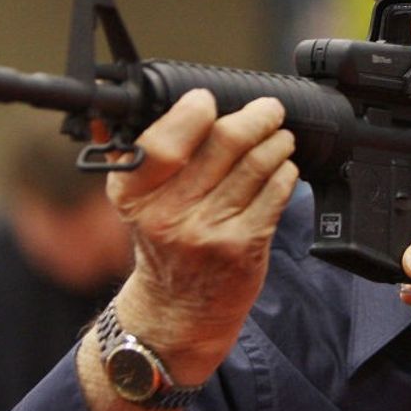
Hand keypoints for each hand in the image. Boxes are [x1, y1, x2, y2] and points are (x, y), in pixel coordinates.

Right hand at [106, 89, 298, 369]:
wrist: (179, 310)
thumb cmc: (163, 244)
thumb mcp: (134, 203)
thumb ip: (134, 155)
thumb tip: (124, 108)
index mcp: (134, 194)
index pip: (164, 141)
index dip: (193, 112)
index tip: (208, 100)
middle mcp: (168, 213)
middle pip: (224, 142)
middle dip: (255, 117)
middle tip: (268, 110)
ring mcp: (208, 231)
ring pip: (257, 164)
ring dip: (277, 141)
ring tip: (281, 136)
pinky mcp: (243, 246)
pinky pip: (275, 193)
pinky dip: (286, 172)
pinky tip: (284, 167)